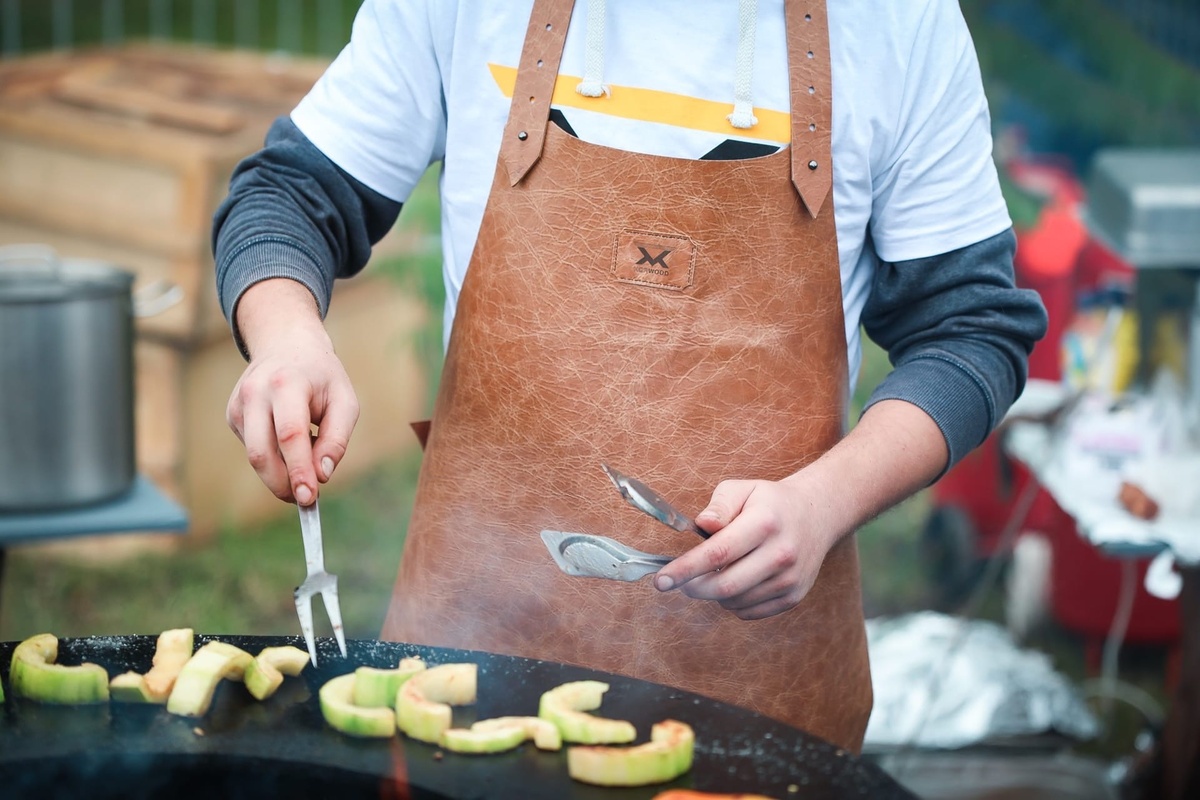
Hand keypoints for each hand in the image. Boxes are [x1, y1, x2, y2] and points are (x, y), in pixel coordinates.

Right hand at [225, 279, 359, 504]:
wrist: (287, 344)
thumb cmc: (322, 376)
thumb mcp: (344, 401)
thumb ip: (336, 439)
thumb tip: (322, 475)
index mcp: (286, 384)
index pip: (289, 435)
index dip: (298, 470)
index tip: (310, 498)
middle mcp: (256, 392)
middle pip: (261, 452)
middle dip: (282, 484)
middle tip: (306, 500)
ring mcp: (239, 404)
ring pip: (253, 456)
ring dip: (279, 475)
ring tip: (304, 471)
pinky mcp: (232, 414)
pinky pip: (253, 448)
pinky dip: (274, 457)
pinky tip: (289, 444)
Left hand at [653, 476, 838, 620]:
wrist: (817, 515)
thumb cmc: (770, 502)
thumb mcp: (742, 489)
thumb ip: (719, 505)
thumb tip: (702, 525)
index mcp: (765, 523)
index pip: (718, 553)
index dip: (685, 569)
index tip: (661, 580)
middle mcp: (781, 553)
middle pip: (725, 585)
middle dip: (692, 587)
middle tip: (678, 581)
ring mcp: (789, 579)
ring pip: (734, 601)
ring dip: (713, 593)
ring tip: (714, 572)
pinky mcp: (793, 596)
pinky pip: (749, 611)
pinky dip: (732, 602)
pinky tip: (735, 581)